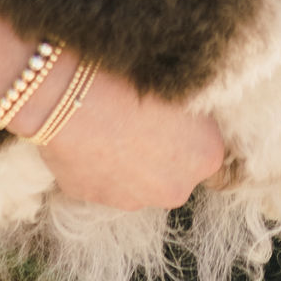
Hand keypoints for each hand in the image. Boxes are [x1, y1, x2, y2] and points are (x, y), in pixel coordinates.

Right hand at [24, 68, 229, 212]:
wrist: (72, 92)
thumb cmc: (132, 79)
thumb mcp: (183, 84)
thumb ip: (195, 113)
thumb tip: (187, 115)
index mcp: (207, 156)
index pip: (207, 151)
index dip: (189, 131)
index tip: (172, 114)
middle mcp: (176, 189)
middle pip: (174, 172)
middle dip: (160, 152)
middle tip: (138, 118)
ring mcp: (135, 200)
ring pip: (138, 180)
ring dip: (129, 161)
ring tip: (109, 125)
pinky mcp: (96, 201)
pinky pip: (104, 182)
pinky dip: (99, 165)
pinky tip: (89, 137)